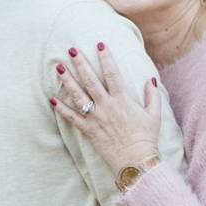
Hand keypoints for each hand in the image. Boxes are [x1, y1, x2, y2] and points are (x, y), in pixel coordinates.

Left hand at [51, 43, 162, 171]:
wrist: (135, 161)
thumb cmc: (146, 138)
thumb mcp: (154, 115)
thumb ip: (152, 96)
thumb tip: (150, 79)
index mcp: (122, 100)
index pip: (112, 73)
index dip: (106, 58)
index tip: (99, 44)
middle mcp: (106, 106)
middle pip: (90, 80)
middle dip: (80, 63)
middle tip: (71, 50)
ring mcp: (95, 118)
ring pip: (78, 95)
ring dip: (67, 80)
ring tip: (58, 67)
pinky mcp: (88, 130)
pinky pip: (71, 118)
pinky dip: (61, 109)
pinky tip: (51, 99)